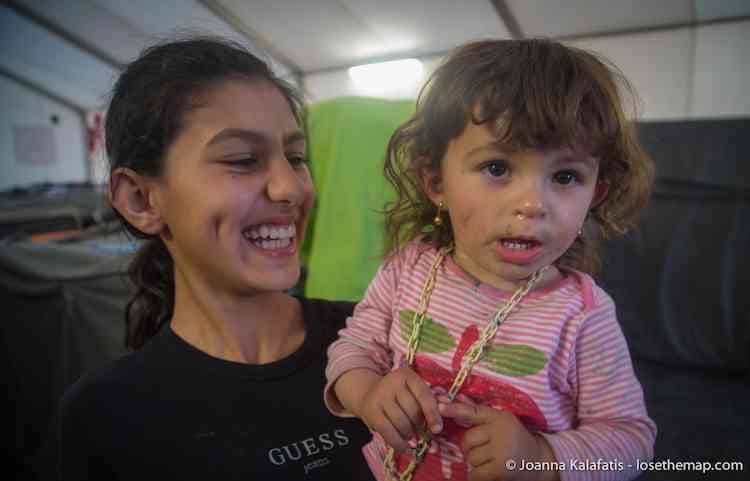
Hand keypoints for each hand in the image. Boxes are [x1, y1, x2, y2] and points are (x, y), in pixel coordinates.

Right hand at [357, 366, 442, 451]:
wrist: (368, 393)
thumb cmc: (399, 394)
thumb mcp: (413, 390)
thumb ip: (431, 397)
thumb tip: (447, 402)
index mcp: (407, 375)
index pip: (424, 395)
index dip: (432, 414)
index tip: (437, 430)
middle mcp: (392, 382)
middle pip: (413, 411)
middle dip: (420, 426)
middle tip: (422, 434)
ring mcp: (380, 396)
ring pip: (401, 423)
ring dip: (410, 435)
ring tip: (412, 439)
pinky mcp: (371, 411)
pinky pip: (387, 432)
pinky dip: (398, 443)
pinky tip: (405, 448)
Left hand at [438, 401, 558, 480]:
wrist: (539, 461)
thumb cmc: (514, 440)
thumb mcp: (502, 423)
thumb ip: (479, 417)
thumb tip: (450, 403)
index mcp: (500, 418)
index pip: (473, 412)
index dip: (455, 409)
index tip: (440, 406)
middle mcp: (501, 431)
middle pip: (467, 440)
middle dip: (472, 447)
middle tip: (487, 450)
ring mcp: (501, 451)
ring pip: (470, 457)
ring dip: (476, 462)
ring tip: (492, 460)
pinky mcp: (501, 469)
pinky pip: (475, 473)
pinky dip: (478, 475)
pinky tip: (490, 472)